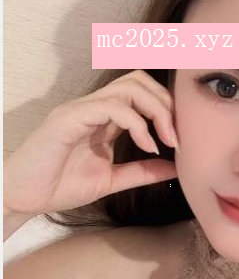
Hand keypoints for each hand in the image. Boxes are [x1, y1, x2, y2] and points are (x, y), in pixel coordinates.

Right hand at [4, 70, 178, 216]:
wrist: (22, 197)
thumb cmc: (58, 186)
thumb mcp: (110, 180)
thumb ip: (141, 172)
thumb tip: (175, 168)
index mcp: (102, 118)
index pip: (141, 92)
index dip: (166, 109)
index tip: (178, 140)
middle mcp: (93, 107)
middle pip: (139, 81)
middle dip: (165, 103)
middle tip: (176, 137)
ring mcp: (80, 109)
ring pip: (129, 88)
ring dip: (156, 111)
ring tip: (166, 140)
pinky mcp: (69, 118)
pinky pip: (110, 106)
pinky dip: (136, 123)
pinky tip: (147, 145)